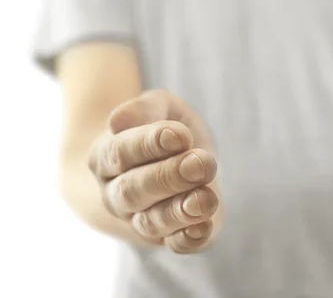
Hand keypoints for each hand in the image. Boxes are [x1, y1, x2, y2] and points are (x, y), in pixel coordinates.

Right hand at [88, 90, 220, 252]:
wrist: (176, 161)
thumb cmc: (164, 129)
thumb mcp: (158, 107)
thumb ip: (144, 109)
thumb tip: (118, 122)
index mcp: (107, 157)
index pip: (120, 152)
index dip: (148, 144)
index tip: (180, 135)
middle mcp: (118, 194)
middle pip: (133, 191)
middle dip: (169, 177)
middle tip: (200, 163)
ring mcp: (141, 219)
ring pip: (152, 222)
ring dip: (180, 211)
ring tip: (206, 197)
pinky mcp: (173, 235)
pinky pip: (175, 244)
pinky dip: (188, 239)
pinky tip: (204, 227)